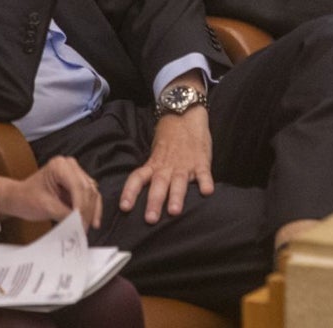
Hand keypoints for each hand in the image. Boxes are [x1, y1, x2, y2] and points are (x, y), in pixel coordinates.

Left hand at [0, 156, 102, 229]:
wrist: (19, 197)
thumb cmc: (26, 198)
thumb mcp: (44, 206)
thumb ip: (63, 213)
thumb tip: (79, 223)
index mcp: (59, 166)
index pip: (78, 186)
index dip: (81, 206)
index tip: (81, 223)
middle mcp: (70, 166)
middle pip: (87, 189)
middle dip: (87, 211)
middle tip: (83, 229)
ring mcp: (75, 173)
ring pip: (92, 193)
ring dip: (91, 211)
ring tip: (86, 227)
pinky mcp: (78, 183)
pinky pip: (90, 196)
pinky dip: (91, 209)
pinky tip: (92, 221)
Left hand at [120, 106, 213, 223]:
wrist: (184, 112)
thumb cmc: (169, 137)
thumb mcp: (156, 153)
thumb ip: (153, 172)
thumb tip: (142, 194)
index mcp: (154, 164)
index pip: (137, 178)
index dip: (130, 193)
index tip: (124, 207)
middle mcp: (167, 166)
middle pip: (158, 185)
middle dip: (154, 202)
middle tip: (150, 219)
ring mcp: (184, 164)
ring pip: (179, 182)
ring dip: (176, 196)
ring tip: (174, 211)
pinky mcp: (201, 161)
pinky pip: (203, 173)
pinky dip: (205, 182)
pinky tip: (207, 192)